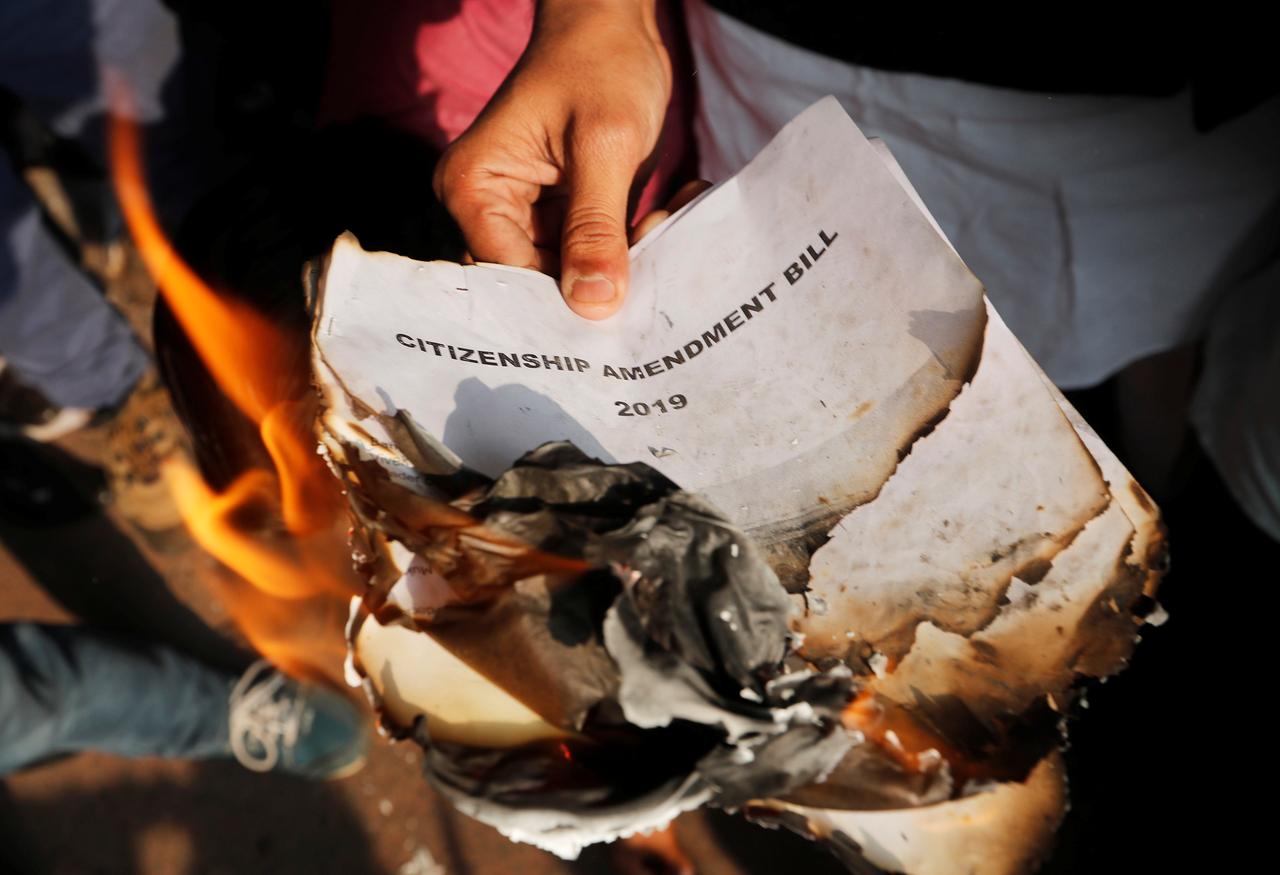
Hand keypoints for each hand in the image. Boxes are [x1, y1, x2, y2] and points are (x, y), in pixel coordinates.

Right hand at [433, 0, 670, 319]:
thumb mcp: (604, 145)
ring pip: (571, 274)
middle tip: (653, 251)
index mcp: (473, 189)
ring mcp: (524, 214)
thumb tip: (595, 306)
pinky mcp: (560, 214)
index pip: (508, 275)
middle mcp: (488, 209)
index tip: (619, 308)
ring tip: (664, 219)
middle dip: (598, 278)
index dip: (562, 298)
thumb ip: (596, 228)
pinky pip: (591, 253)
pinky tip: (664, 212)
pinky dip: (631, 244)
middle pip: (537, 282)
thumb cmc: (600, 63)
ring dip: (623, 261)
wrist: (614, 23)